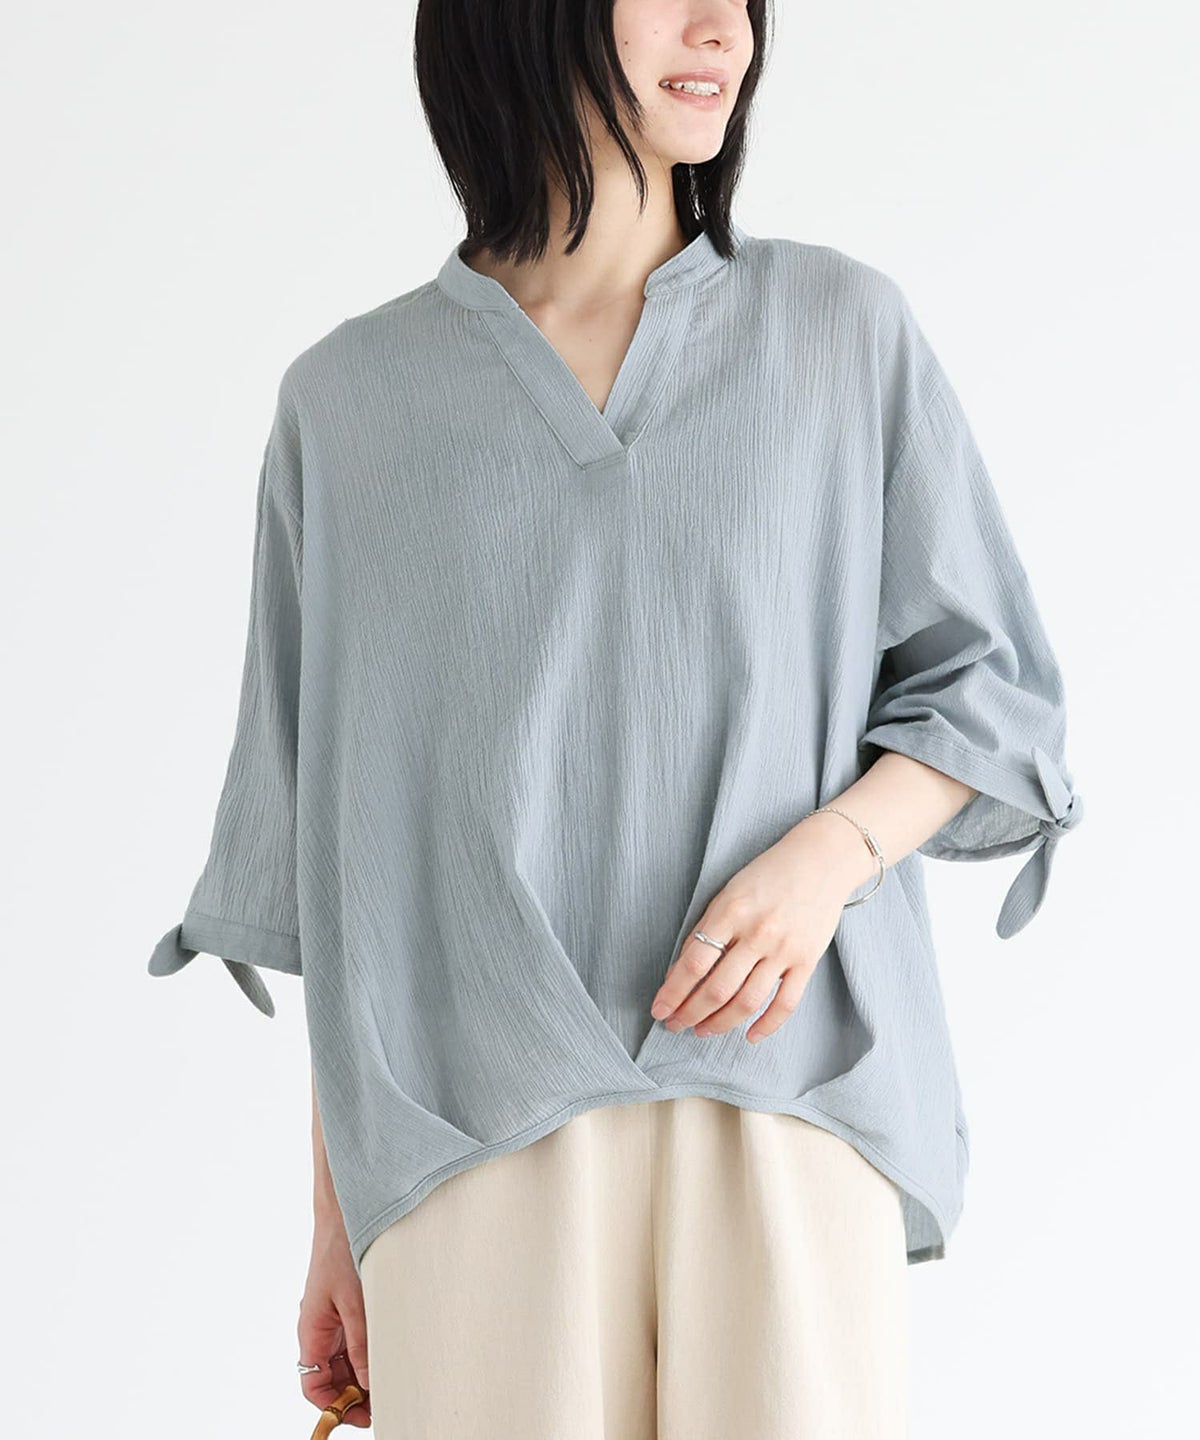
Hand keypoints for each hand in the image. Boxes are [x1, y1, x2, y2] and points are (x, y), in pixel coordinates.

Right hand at [297, 1207, 371, 1427]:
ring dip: (364, 1372)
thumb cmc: (340, 1250)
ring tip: (392, 1379)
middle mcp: (320, 1329)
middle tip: (384, 1400)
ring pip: (345, 1359)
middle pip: (332, 1376)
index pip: (314, 1385)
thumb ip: (361, 1344)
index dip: (333, 1406)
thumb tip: (368, 1382)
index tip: (360, 1415)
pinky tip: (389, 1351)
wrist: (345, 1212)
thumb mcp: (354, 1302)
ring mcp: (334, 1317)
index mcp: (312, 1331)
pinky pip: (355, 1338)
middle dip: (354, 1393)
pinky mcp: (348, 1305)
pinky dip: (369, 1350)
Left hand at [649, 815, 862, 1043]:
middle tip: (676, 1025)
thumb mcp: (729, 892)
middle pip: (717, 988)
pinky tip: (749, 1035)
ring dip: (720, 1023)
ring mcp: (785, 948)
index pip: (694, 962)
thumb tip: (680, 972)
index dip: (673, 992)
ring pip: (748, 1001)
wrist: (821, 859)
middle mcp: (758, 932)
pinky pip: (786, 1003)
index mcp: (731, 911)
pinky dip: (767, 1025)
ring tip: (703, 1031)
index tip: (659, 1009)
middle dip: (691, 1013)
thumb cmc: (768, 874)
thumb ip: (707, 929)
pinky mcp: (808, 960)